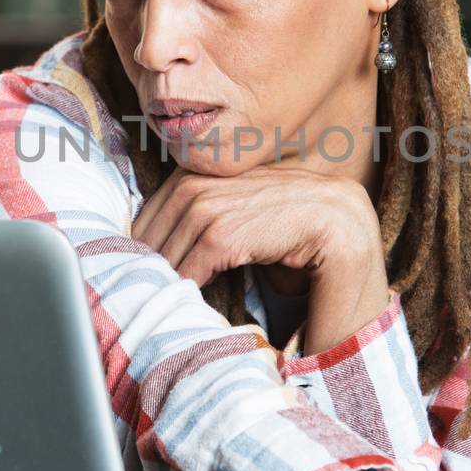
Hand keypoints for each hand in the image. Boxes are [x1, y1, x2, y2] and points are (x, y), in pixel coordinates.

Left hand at [130, 161, 378, 291]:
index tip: (132, 264)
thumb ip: (207, 209)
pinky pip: (187, 268)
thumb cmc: (287, 221)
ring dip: (159, 278)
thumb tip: (162, 240)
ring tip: (155, 298)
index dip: (140, 239)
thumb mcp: (240, 205)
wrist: (338, 225)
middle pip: (151, 229)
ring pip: (165, 250)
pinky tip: (183, 299)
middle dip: (141, 260)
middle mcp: (200, 183)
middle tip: (135, 288)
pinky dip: (181, 286)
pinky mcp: (224, 235)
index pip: (150, 208)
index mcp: (200, 171)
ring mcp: (211, 207)